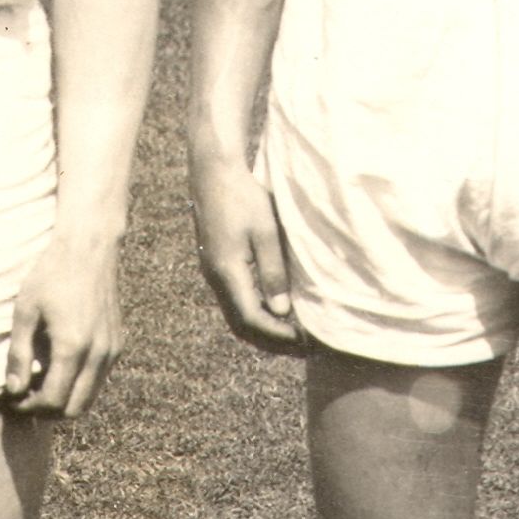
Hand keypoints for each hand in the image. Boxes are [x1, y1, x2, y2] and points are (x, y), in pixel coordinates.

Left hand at [3, 231, 123, 417]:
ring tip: (40, 382)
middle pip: (74, 409)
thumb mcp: (25, 311)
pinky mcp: (117, 345)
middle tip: (25, 395)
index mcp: (73, 346)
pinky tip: (58, 367)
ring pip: (89, 399)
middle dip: (47, 410)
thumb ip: (19, 354)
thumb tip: (14, 390)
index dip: (29, 408)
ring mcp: (111, 350)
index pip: (53, 400)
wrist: (89, 248)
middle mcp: (98, 354)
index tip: (13, 398)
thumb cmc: (51, 274)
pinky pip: (98, 381)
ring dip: (64, 400)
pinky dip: (78, 386)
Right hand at [191, 157, 299, 348]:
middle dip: (272, 339)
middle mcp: (216, 278)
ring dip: (264, 328)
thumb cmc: (243, 196)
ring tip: (292, 332)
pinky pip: (235, 300)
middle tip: (302, 345)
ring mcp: (213, 272)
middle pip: (241, 325)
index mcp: (227, 272)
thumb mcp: (266, 232)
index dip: (279, 334)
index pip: (252, 319)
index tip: (305, 338)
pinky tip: (275, 309)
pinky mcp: (217, 264)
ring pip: (237, 316)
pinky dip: (256, 313)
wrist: (213, 173)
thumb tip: (282, 311)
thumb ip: (273, 273)